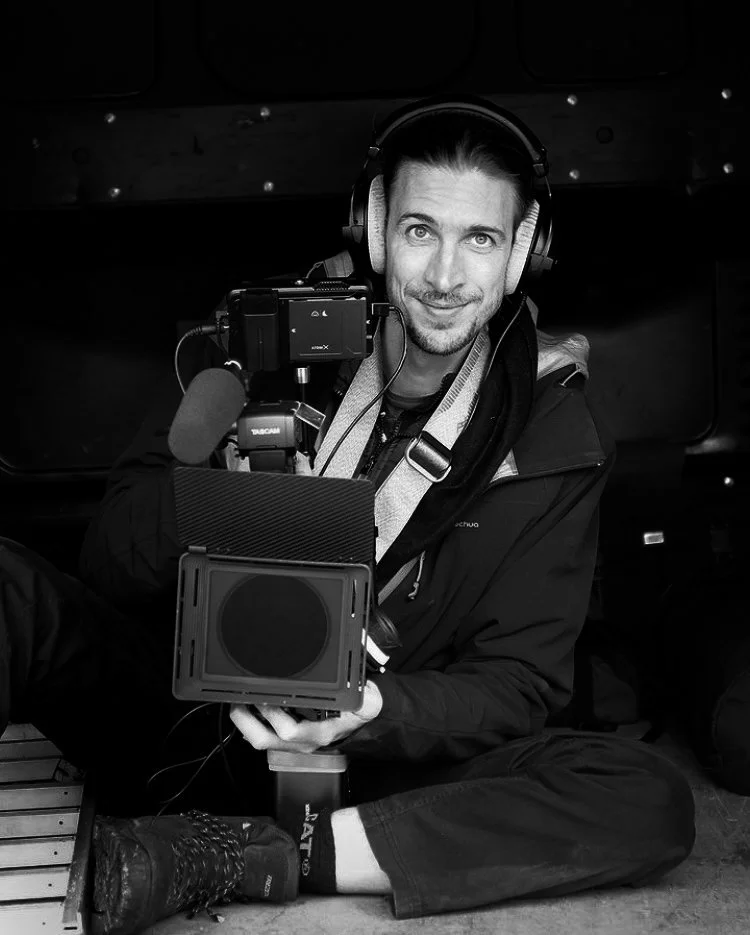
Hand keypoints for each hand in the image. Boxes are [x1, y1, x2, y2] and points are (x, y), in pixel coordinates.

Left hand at [229, 681, 382, 753]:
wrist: (357, 727)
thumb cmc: (357, 715)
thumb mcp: (369, 706)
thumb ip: (369, 700)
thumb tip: (366, 691)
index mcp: (319, 734)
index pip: (290, 730)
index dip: (272, 716)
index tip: (263, 697)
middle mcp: (301, 742)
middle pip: (264, 739)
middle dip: (246, 720)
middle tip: (239, 698)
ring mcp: (291, 743)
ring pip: (259, 739)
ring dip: (244, 721)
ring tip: (237, 700)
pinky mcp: (286, 739)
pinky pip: (263, 735)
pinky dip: (251, 722)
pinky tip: (247, 706)